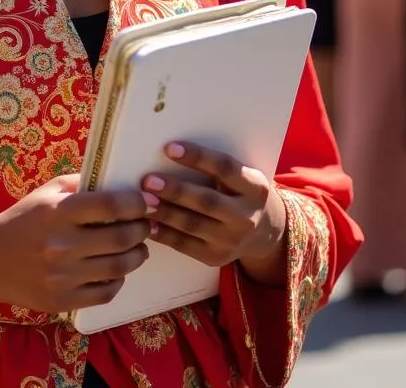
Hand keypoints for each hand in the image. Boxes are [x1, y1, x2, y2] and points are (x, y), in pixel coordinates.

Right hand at [0, 173, 152, 313]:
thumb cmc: (23, 219)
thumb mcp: (47, 192)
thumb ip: (81, 183)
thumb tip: (121, 181)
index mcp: (57, 212)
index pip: (111, 205)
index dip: (136, 202)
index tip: (147, 202)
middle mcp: (61, 245)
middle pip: (121, 238)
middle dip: (142, 229)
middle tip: (146, 224)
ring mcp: (63, 276)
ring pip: (119, 267)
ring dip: (138, 255)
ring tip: (139, 246)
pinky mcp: (63, 300)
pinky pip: (106, 292)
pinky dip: (120, 279)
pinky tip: (118, 268)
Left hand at [143, 143, 286, 271]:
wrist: (263, 233)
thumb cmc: (239, 193)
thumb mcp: (240, 177)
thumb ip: (215, 167)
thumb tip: (169, 152)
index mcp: (254, 187)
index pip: (225, 168)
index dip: (198, 157)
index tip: (169, 148)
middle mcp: (246, 216)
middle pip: (207, 201)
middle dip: (175, 190)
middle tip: (148, 181)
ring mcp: (232, 240)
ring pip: (192, 225)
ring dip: (164, 212)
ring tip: (143, 200)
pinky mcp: (216, 258)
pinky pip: (185, 245)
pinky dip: (164, 233)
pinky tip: (147, 223)